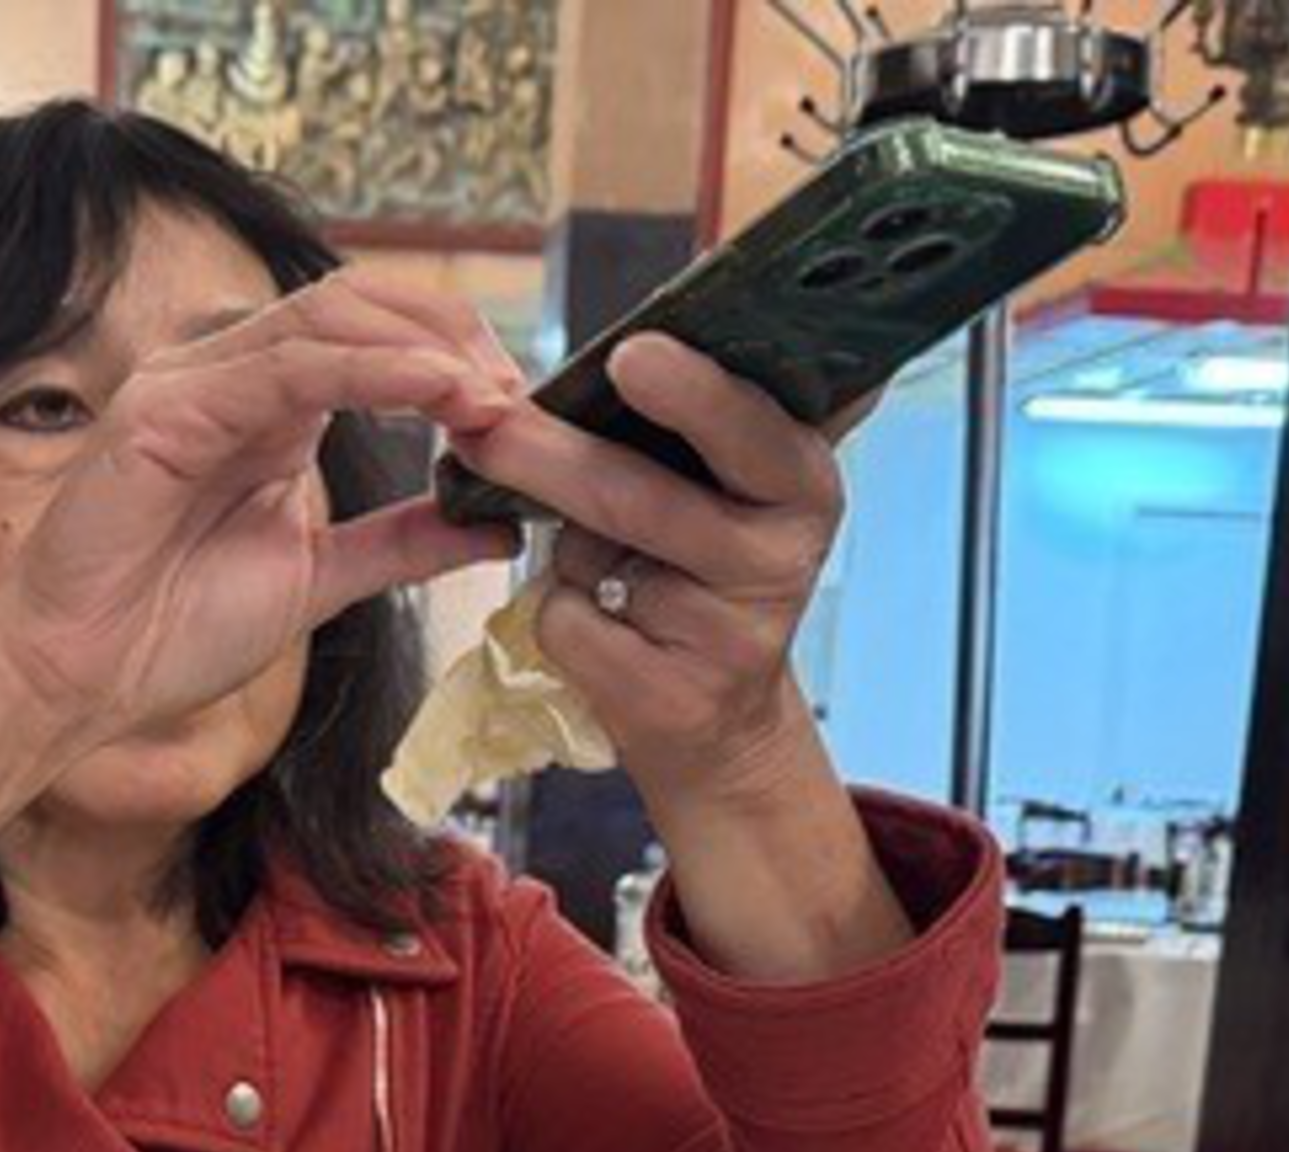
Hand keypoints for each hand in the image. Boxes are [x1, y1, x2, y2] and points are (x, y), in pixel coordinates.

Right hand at [0, 273, 524, 753]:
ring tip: (488, 395)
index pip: (372, 333)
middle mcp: (232, 377)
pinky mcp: (167, 408)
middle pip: (360, 301)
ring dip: (424, 348)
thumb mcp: (319, 579)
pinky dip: (373, 371)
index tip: (517, 411)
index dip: (454, 355)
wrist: (79, 680)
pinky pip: (288, 367)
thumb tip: (492, 525)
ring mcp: (194, 382)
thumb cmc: (170, 630)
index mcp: (267, 406)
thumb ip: (399, 543)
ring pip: (330, 318)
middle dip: (452, 334)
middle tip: (515, 394)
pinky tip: (433, 392)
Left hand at [439, 337, 846, 808]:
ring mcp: (730, 636)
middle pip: (647, 495)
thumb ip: (728, 410)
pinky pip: (574, 627)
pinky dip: (558, 615)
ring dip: (551, 534)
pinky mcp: (674, 698)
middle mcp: (781, 558)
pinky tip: (595, 620)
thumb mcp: (738, 489)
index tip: (632, 355)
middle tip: (486, 427)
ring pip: (599, 561)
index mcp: (802, 484)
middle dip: (553, 457)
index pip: (754, 428)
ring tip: (518, 501)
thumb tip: (719, 297)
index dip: (692, 394)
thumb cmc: (705, 573)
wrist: (718, 717)